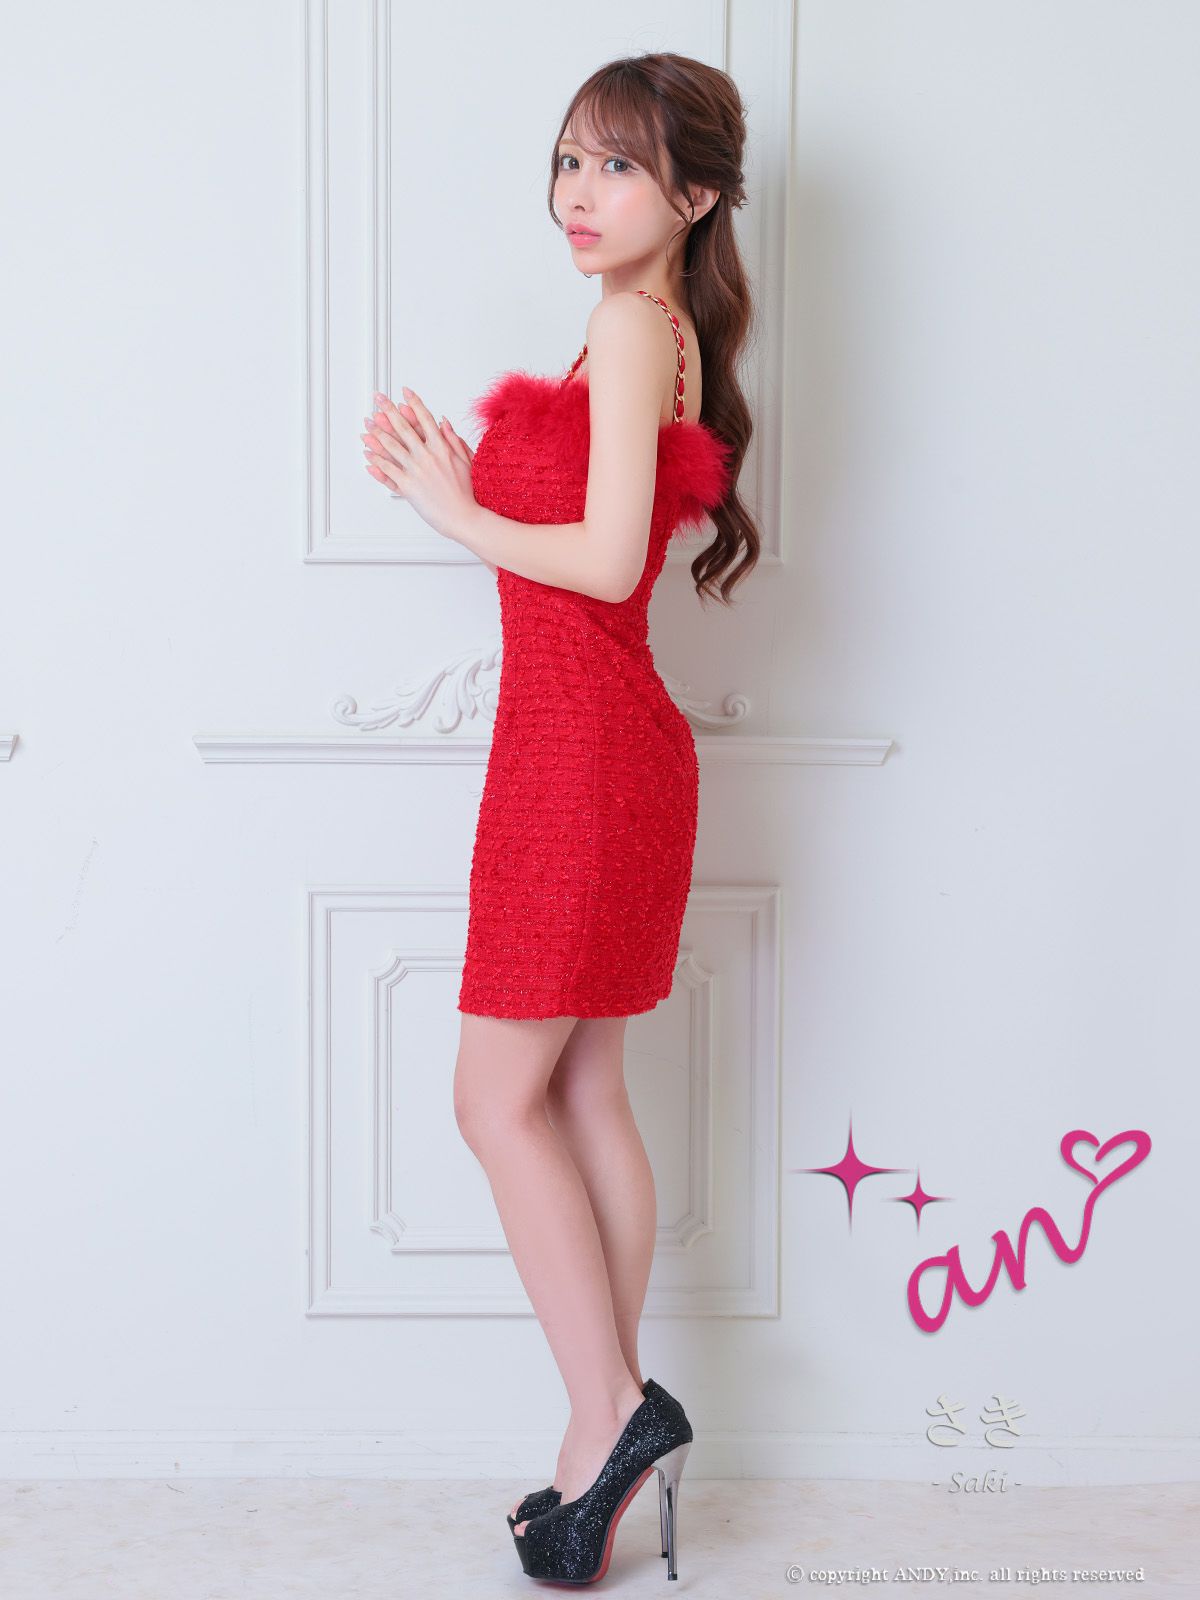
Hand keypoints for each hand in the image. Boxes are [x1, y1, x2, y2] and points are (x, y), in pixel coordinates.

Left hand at [362, 387, 477, 543]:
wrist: (464, 517)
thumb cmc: (467, 493)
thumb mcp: (467, 461)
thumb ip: (453, 439)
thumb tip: (443, 422)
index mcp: (442, 448)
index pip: (425, 419)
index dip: (414, 403)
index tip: (405, 392)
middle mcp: (427, 456)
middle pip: (404, 427)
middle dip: (389, 410)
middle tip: (379, 398)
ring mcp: (416, 470)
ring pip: (392, 446)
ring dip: (377, 432)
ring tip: (368, 422)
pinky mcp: (408, 486)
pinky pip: (388, 470)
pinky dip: (377, 460)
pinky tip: (368, 453)